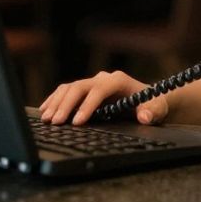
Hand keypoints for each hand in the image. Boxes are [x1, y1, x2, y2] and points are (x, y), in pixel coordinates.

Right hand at [39, 71, 168, 125]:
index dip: (88, 105)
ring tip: (46, 119)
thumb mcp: (157, 109)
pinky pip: (65, 92)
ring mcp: (92, 83)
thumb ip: (152, 113)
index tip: (78, 122)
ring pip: (69, 88)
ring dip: (56, 103)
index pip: (99, 89)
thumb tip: (144, 116)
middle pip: (79, 87)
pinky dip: (54, 100)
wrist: (149, 99)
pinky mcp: (85, 90)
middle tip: (56, 123)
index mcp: (118, 80)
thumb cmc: (152, 104)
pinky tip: (44, 111)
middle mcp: (103, 78)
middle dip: (66, 105)